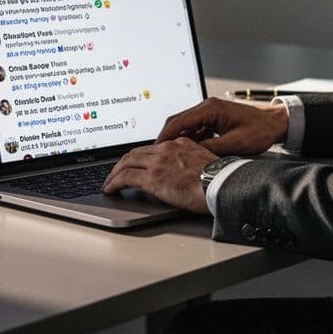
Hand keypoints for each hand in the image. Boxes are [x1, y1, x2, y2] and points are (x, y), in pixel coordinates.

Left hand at [101, 137, 216, 213]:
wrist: (222, 185)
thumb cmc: (220, 180)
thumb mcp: (205, 163)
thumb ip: (191, 163)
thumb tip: (184, 175)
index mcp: (181, 144)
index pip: (153, 148)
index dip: (140, 156)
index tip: (134, 164)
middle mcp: (167, 149)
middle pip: (136, 153)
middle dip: (123, 163)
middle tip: (115, 173)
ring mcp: (158, 162)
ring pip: (126, 162)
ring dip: (114, 173)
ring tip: (109, 183)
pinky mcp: (153, 178)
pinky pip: (125, 178)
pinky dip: (114, 183)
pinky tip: (110, 189)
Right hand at [156, 97, 287, 155]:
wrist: (276, 123)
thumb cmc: (260, 130)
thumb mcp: (235, 144)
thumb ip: (210, 149)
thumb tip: (190, 156)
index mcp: (211, 109)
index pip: (179, 121)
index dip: (165, 136)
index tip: (155, 148)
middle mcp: (207, 107)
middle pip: (178, 121)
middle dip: (167, 138)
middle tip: (158, 154)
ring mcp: (210, 112)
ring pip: (186, 126)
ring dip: (179, 140)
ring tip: (172, 156)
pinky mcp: (214, 118)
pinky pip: (196, 128)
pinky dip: (190, 140)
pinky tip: (190, 152)